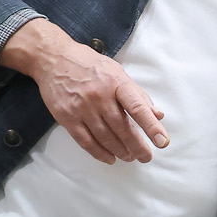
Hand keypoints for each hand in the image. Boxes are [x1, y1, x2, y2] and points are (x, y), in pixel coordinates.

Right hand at [0, 17, 167, 162]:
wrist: (53, 59)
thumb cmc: (89, 65)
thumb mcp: (117, 72)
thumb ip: (137, 94)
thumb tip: (158, 114)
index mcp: (116, 82)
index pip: (138, 107)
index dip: (151, 126)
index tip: (162, 141)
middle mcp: (100, 96)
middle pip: (122, 127)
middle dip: (137, 146)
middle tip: (146, 157)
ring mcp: (82, 108)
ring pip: (105, 137)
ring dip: (120, 151)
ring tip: (130, 157)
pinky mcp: (67, 117)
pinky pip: (86, 141)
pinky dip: (99, 153)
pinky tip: (109, 158)